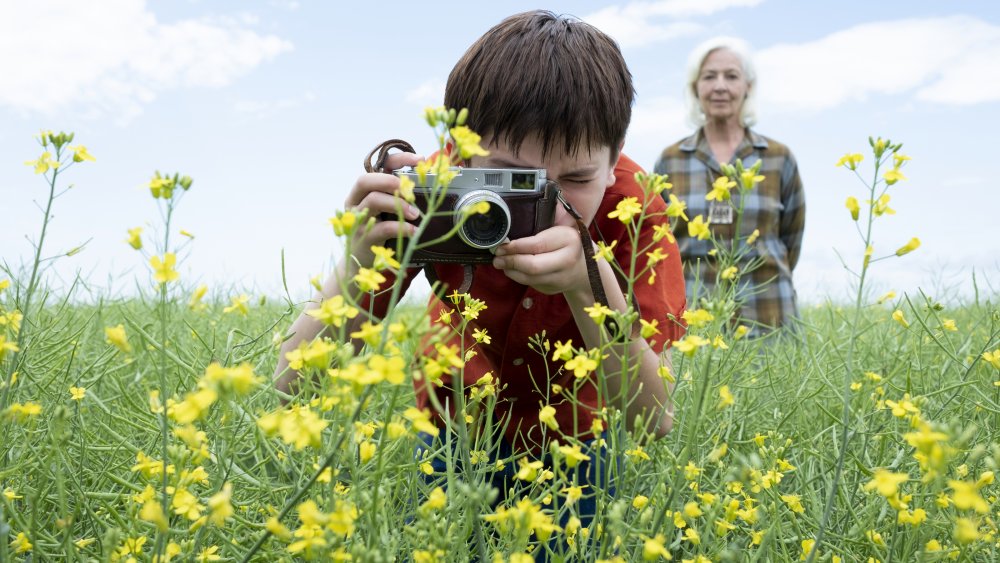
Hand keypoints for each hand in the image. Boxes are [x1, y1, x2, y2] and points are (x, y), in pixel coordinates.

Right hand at [344, 152, 422, 266]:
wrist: (359, 262)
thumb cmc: (377, 231)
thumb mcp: (384, 210)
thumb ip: (397, 197)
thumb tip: (425, 186)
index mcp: (362, 191)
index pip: (377, 166)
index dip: (399, 160)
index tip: (420, 160)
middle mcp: (355, 201)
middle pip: (366, 180)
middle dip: (390, 181)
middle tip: (410, 190)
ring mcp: (357, 219)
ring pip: (373, 201)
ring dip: (398, 205)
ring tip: (416, 214)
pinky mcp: (364, 238)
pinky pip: (383, 228)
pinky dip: (402, 227)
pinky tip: (413, 230)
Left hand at [491, 206, 591, 296]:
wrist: (586, 267)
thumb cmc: (567, 241)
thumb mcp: (561, 226)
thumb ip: (548, 216)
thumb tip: (525, 202)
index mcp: (569, 240)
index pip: (537, 244)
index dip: (516, 246)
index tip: (503, 244)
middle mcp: (567, 260)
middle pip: (533, 266)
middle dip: (511, 261)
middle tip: (497, 257)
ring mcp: (561, 277)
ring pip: (529, 278)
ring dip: (511, 271)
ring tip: (500, 263)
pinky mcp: (554, 288)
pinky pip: (531, 284)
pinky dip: (517, 276)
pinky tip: (511, 268)